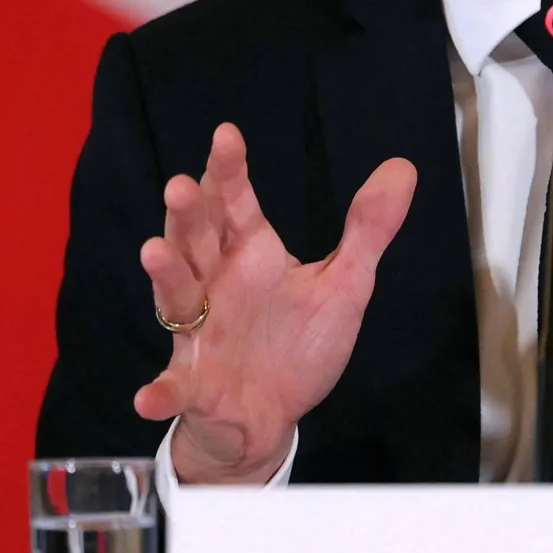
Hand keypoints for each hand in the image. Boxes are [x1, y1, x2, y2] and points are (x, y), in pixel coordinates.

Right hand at [133, 123, 416, 483]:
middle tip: (182, 185)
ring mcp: (201, 333)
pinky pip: (174, 386)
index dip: (229, 170)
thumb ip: (368, 229)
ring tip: (153, 252)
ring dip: (165, 275)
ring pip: (176, 296)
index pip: (235, 203)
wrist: (271, 418)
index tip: (226, 135)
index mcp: (251, 256)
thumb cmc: (297, 344)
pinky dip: (161, 392)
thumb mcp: (345, 283)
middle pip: (196, 239)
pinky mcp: (196, 385)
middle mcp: (217, 285)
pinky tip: (149, 396)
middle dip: (188, 213)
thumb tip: (403, 167)